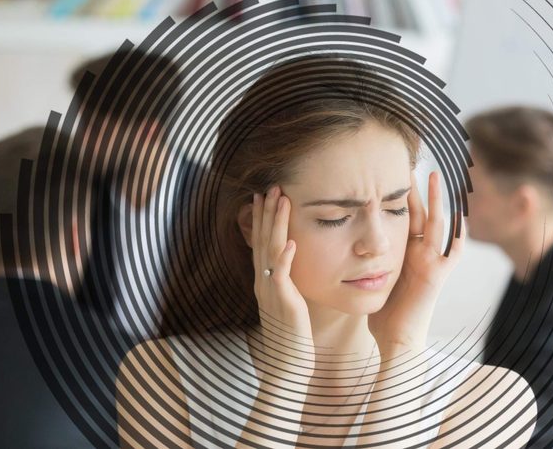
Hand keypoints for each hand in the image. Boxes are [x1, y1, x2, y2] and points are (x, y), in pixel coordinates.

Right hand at [252, 185, 313, 369]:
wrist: (287, 366)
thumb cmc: (291, 337)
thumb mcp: (287, 304)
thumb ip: (285, 284)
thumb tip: (289, 267)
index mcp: (265, 281)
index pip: (262, 243)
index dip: (262, 219)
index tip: (265, 196)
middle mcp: (264, 282)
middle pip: (262, 240)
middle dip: (267, 212)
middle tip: (271, 186)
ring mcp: (271, 291)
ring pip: (270, 250)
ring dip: (275, 224)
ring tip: (281, 200)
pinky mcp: (282, 302)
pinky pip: (281, 275)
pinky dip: (284, 257)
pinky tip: (290, 241)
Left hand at [368, 171, 464, 354]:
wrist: (396, 340)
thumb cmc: (384, 314)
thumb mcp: (376, 279)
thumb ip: (370, 261)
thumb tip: (349, 245)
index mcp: (407, 254)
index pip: (405, 218)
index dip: (401, 197)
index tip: (393, 175)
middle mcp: (422, 254)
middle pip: (421, 214)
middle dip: (418, 190)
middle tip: (412, 164)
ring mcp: (432, 262)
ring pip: (437, 224)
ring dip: (436, 200)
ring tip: (433, 176)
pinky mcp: (438, 273)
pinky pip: (452, 247)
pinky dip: (456, 229)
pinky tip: (457, 209)